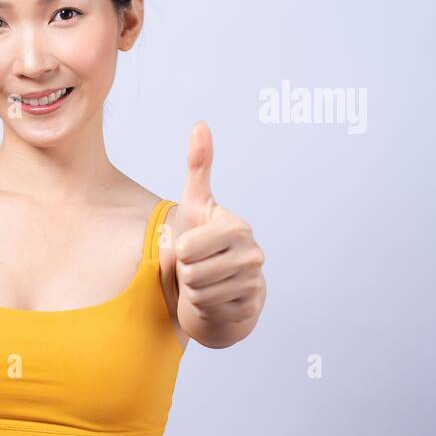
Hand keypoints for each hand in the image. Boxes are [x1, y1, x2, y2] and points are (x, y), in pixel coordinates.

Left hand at [173, 121, 265, 339]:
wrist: (222, 287)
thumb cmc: (204, 242)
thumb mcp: (197, 205)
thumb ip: (198, 167)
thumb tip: (200, 124)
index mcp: (238, 228)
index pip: (187, 247)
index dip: (182, 249)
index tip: (196, 246)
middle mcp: (253, 254)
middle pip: (191, 271)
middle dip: (186, 271)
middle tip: (198, 266)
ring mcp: (253, 283)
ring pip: (198, 292)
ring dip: (193, 290)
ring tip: (204, 281)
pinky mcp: (249, 309)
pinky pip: (207, 310)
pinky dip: (203, 307)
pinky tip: (214, 298)